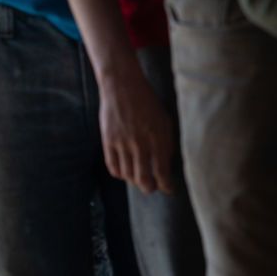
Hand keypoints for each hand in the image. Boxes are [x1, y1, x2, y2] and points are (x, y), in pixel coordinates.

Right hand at [98, 68, 174, 194]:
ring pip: (128, 175)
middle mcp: (140, 143)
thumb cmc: (147, 102)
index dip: (166, 186)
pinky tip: (124, 171)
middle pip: (144, 180)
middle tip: (152, 187)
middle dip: (150, 188)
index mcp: (158, 138)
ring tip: (138, 178)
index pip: (163, 172)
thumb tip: (165, 163)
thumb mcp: (164, 120)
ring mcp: (123, 143)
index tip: (168, 189)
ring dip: (134, 181)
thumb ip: (166, 142)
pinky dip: (120, 174)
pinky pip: (113, 167)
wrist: (122, 86)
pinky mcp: (108, 141)